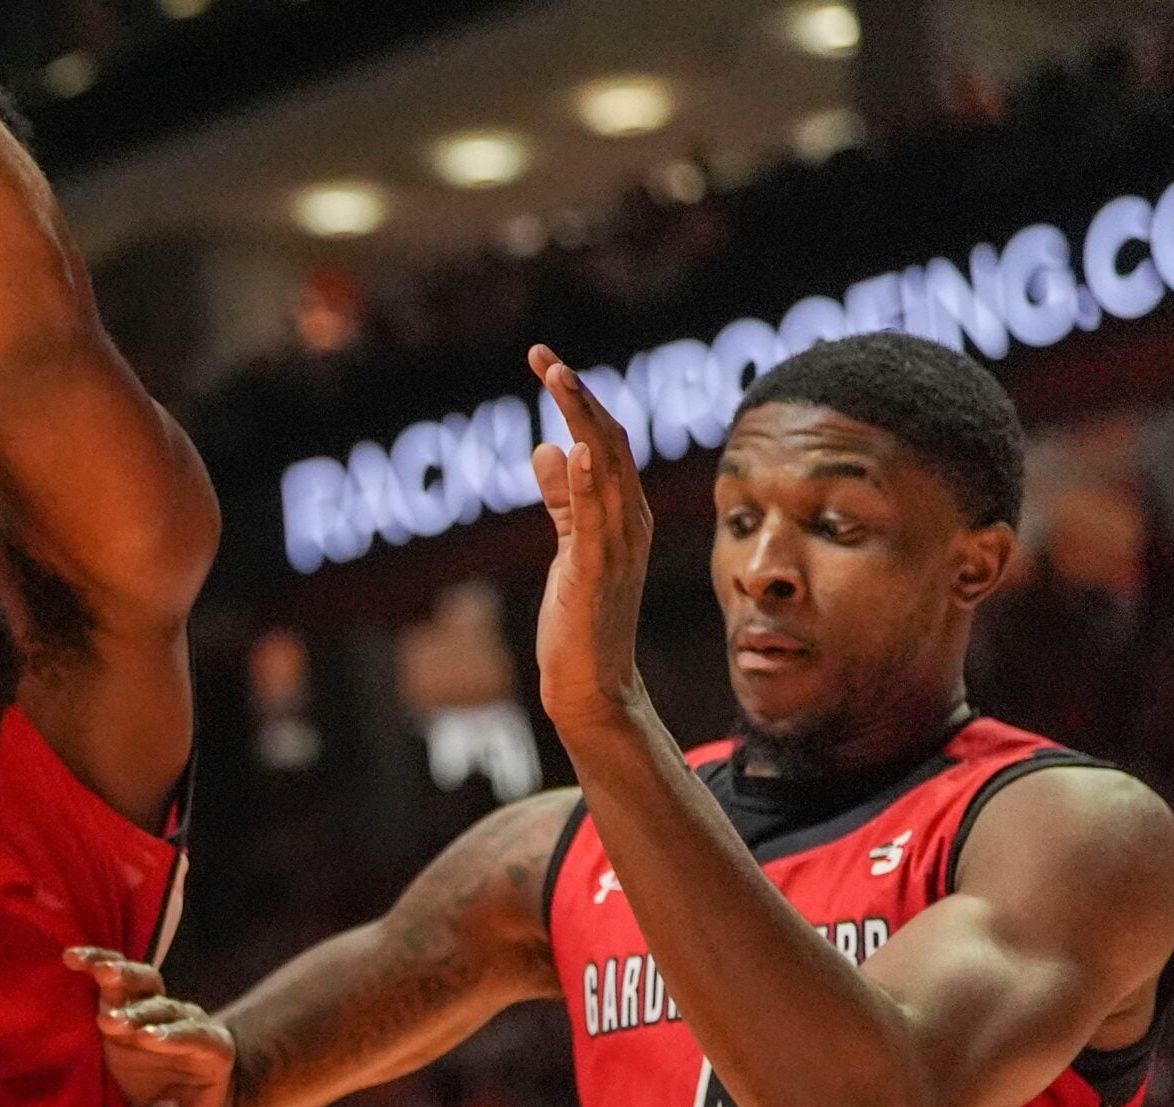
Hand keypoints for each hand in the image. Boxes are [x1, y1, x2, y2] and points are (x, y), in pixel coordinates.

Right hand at [65, 946, 235, 1106]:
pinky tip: (72, 957)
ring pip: (144, 982)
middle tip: (113, 1022)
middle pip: (168, 1005)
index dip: (175, 1036)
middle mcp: (183, 1024)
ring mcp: (151, 1011)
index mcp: (210, 1055)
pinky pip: (112, 978)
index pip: (198, 1037)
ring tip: (97, 972)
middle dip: (141, 1012)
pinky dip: (95, 963)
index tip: (149, 1039)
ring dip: (122, 977)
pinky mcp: (120, 1007)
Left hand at [528, 345, 654, 731]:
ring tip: (556, 376)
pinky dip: (586, 479)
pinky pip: (594, 516)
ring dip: (579, 417)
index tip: (547, 363)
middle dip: (576, 395)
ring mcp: (618, 543)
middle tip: (543, 357)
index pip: (606, 442)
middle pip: (608, 441)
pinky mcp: (596, 569)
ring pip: (603, 466)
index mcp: (625, 512)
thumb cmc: (580, 619)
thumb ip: (562, 500)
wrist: (591, 683)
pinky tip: (570, 446)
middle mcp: (630, 519)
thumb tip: (547, 448)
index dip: (579, 400)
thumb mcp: (568, 547)